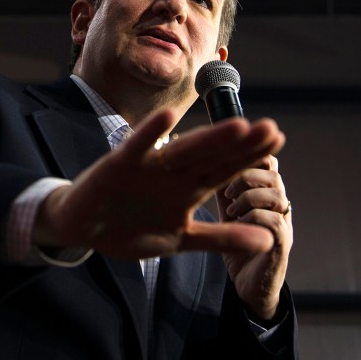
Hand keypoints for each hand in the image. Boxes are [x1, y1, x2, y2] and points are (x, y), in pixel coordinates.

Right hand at [34, 108, 285, 259]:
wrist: (82, 228)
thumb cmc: (133, 227)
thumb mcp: (183, 239)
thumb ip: (223, 238)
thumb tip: (269, 241)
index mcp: (188, 188)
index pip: (225, 168)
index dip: (251, 155)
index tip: (278, 139)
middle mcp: (173, 172)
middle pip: (211, 156)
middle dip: (241, 144)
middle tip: (271, 128)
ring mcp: (147, 167)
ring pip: (183, 150)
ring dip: (208, 138)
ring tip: (236, 125)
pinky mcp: (119, 166)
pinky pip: (136, 148)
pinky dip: (150, 133)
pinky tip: (168, 118)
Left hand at [216, 154, 291, 320]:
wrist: (250, 286)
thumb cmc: (239, 246)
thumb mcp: (228, 212)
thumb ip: (225, 190)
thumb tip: (208, 160)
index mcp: (266, 193)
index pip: (267, 161)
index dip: (250, 154)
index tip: (226, 160)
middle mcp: (279, 205)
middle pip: (273, 174)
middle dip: (247, 177)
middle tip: (227, 191)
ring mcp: (284, 223)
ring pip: (275, 195)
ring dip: (249, 198)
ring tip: (231, 211)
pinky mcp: (282, 244)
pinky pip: (274, 221)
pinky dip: (253, 218)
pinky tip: (238, 224)